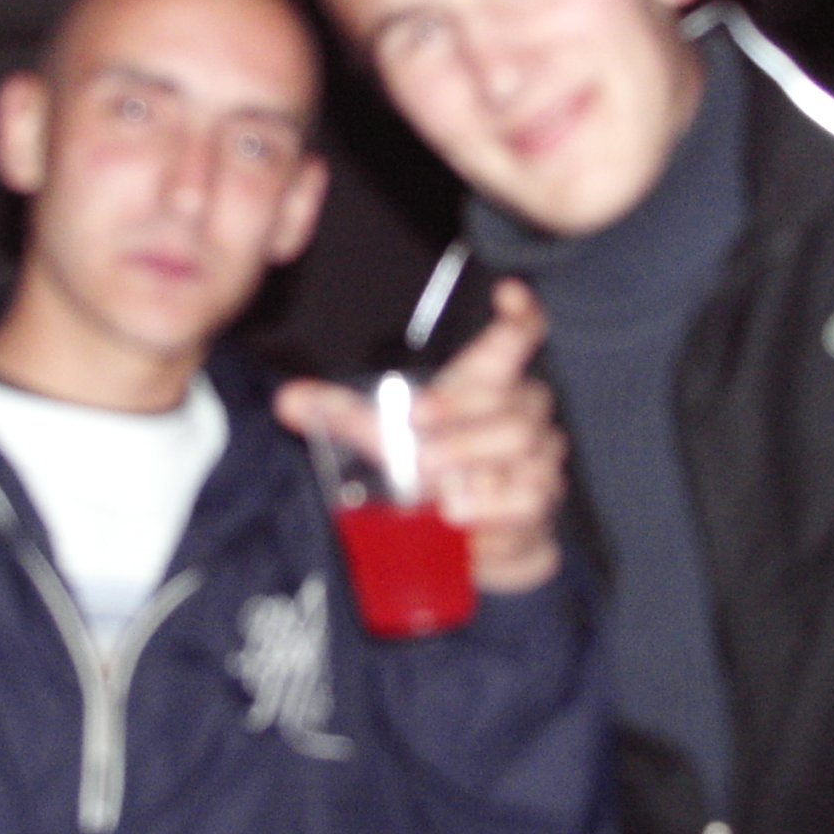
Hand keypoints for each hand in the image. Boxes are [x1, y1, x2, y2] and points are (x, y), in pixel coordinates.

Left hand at [276, 279, 565, 593]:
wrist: (462, 539)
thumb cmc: (429, 470)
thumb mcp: (381, 437)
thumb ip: (340, 415)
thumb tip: (288, 400)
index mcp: (485, 384)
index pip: (519, 338)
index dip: (521, 316)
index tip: (508, 294)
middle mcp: (522, 413)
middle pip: (516, 408)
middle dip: (466, 432)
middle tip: (425, 456)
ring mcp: (541, 456)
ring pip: (529, 452)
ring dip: (480, 473)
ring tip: (442, 494)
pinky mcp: (545, 502)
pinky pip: (533, 498)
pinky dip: (496, 510)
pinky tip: (467, 516)